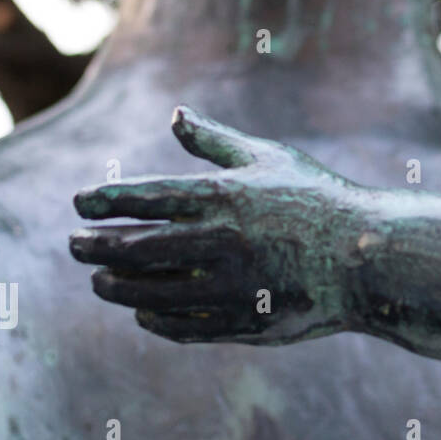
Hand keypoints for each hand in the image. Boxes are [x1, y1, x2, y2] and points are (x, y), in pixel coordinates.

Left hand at [70, 105, 364, 344]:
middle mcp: (219, 241)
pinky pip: (182, 324)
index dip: (105, 199)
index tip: (79, 203)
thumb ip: (217, 142)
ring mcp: (228, 285)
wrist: (366, 257)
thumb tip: (176, 115)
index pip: (144, 197)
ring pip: (150, 290)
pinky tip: (142, 311)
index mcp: (223, 196)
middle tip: (74, 245)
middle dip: (95, 246)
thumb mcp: (269, 159)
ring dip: (116, 286)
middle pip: (135, 246)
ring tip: (99, 281)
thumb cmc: (319, 200)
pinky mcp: (242, 320)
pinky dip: (154, 318)